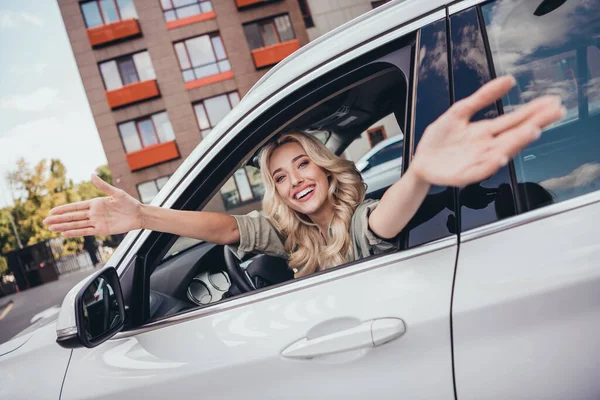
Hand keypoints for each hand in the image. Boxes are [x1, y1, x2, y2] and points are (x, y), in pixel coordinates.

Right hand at [43, 174, 143, 236]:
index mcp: (95, 203)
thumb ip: (103, 186)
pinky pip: (86, 231)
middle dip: (59, 219)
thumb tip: (91, 175)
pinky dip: (76, 233)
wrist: (138, 215)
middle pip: (72, 217)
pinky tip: (65, 234)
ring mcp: (96, 222)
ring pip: (76, 225)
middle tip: (45, 222)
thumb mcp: (116, 193)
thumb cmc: (129, 203)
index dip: (63, 209)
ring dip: (64, 227)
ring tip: (51, 228)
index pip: (75, 207)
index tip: (52, 211)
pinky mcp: (101, 230)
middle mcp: (93, 213)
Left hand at [410, 76, 565, 186]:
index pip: (514, 120)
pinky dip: (490, 164)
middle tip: (554, 113)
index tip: (552, 102)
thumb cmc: (440, 140)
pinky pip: (479, 170)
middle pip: (514, 134)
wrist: (421, 162)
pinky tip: (500, 156)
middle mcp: (486, 146)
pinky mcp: (463, 174)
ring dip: (517, 142)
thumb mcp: (459, 112)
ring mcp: (476, 160)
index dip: (533, 111)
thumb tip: (509, 80)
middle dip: (535, 123)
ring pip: (502, 150)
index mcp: (485, 132)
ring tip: (532, 130)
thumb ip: (482, 97)